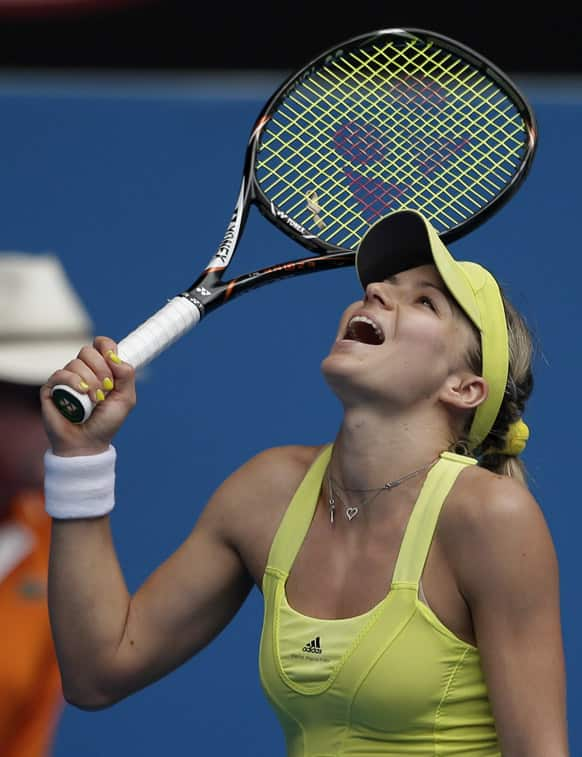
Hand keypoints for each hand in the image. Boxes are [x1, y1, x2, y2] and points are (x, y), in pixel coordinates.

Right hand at [41, 336, 135, 456]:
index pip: (102, 345)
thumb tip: (115, 357)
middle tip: (106, 388)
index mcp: (101, 370)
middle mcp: (83, 371)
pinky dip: (73, 382)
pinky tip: (81, 395)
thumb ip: (127, 375)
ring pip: (76, 363)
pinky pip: (61, 374)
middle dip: (101, 368)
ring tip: (94, 400)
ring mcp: (66, 379)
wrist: (87, 443)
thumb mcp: (126, 399)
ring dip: (90, 381)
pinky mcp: (51, 388)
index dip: (107, 347)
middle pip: (88, 351)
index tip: (113, 359)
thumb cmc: (106, 423)